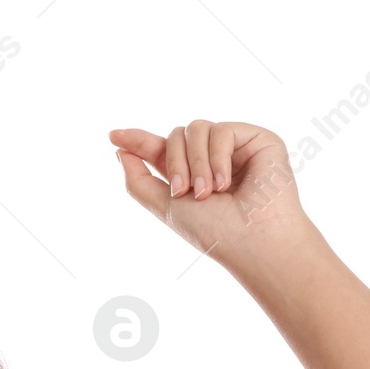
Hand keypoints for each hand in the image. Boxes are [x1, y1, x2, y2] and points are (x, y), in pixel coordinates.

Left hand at [109, 120, 309, 264]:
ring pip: (195, 129)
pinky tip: (226, 183)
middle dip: (174, 163)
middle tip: (184, 192)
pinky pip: (220, 130)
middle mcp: (211, 158)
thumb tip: (120, 150)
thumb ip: (139, 180)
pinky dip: (217, 158)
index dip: (138, 141)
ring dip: (195, 163)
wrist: (253, 239)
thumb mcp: (166, 206)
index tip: (113, 136)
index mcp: (191, 174)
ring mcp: (234, 147)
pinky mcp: (256, 138)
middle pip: (175, 136)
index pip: (161, 150)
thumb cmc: (215, 231)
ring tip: (208, 192)